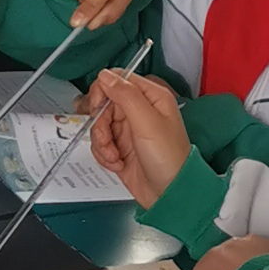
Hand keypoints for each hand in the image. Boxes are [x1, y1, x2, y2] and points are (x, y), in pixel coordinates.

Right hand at [85, 66, 191, 202]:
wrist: (169, 194)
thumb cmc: (168, 158)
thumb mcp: (148, 122)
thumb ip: (126, 95)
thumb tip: (105, 75)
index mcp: (150, 97)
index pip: (117, 79)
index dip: (103, 92)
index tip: (99, 108)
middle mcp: (139, 110)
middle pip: (103, 104)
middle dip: (100, 124)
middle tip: (107, 139)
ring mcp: (128, 129)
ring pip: (99, 125)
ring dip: (102, 143)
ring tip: (115, 157)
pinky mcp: (120, 147)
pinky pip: (100, 144)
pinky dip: (104, 155)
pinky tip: (117, 163)